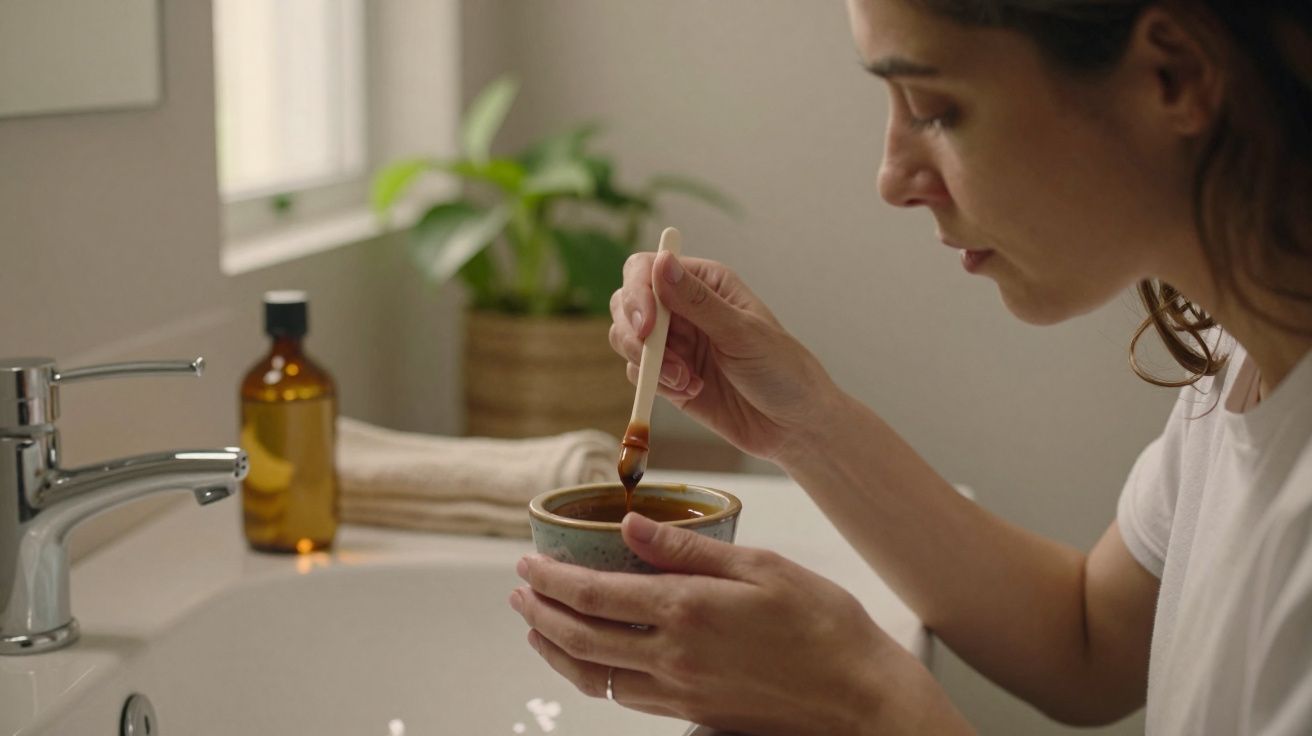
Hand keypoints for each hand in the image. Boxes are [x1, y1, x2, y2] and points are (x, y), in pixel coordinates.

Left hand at [509, 514, 949, 734]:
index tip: (528, 563)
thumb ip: (686, 547)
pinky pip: (622, 697)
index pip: (593, 595)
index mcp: (685, 611)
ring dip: (554, 649)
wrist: (858, 694)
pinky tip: (589, 660)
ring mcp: (679, 692)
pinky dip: (590, 676)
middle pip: (578, 638)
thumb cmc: (822, 623)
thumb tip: (630, 525)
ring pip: (592, 676)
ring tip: (535, 627)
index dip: (551, 579)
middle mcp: (672, 658)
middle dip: (538, 613)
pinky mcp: (692, 713)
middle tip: (518, 591)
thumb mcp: (759, 565)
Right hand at [609, 252, 836, 460]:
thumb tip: (661, 262)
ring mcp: (674, 344)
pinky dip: (657, 386)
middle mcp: (683, 308)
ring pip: (627, 340)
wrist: (793, 424)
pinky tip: (692, 391)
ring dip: (650, 364)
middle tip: (659, 361)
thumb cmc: (781, 370)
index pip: (645, 270)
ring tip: (687, 381)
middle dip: (634, 334)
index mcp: (704, 283)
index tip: (647, 327)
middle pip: (626, 304)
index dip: (637, 294)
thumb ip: (697, 301)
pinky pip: (638, 374)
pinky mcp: (668, 377)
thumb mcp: (741, 332)